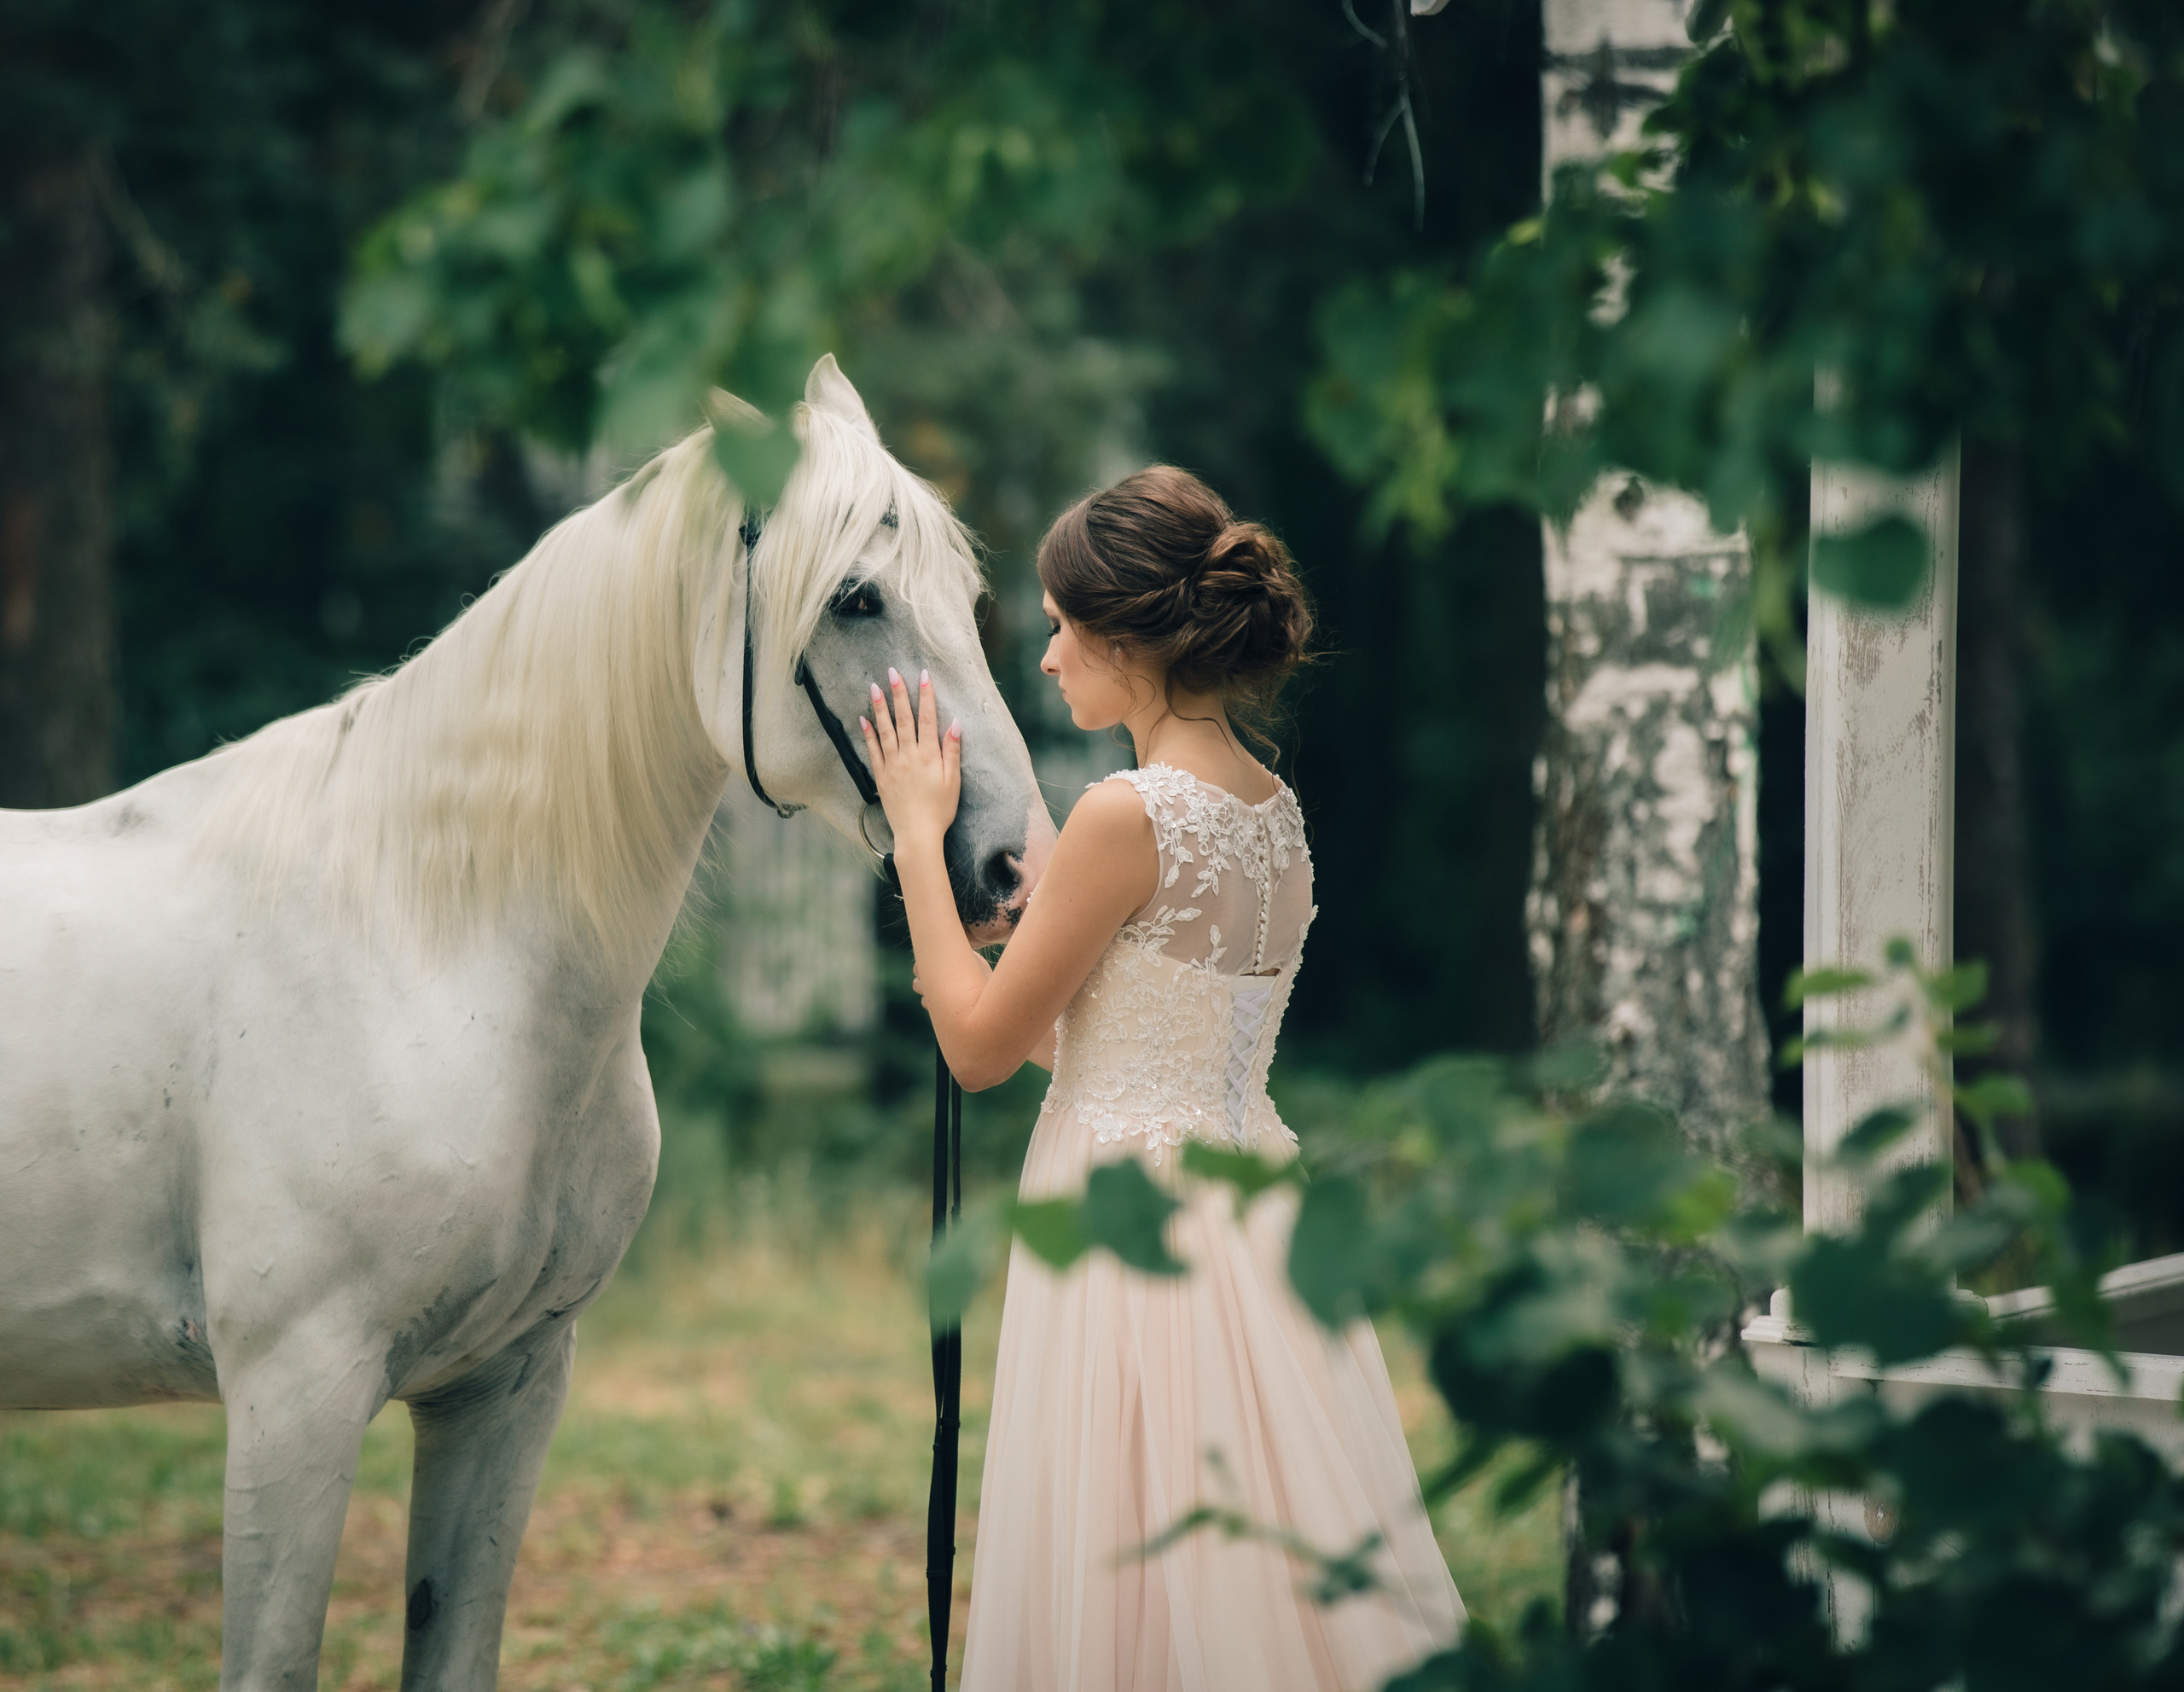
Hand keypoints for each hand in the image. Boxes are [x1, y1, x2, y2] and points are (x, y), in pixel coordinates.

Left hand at [861, 666, 960, 848]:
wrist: (917, 835)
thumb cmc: (940, 810)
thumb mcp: (953, 781)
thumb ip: (952, 751)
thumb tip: (955, 723)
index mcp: (929, 755)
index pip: (928, 718)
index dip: (926, 695)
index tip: (923, 675)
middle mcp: (908, 756)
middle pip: (903, 719)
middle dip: (899, 693)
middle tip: (892, 672)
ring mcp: (892, 765)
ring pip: (885, 730)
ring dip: (880, 708)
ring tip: (874, 687)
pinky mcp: (881, 776)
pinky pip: (873, 751)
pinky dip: (868, 734)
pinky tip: (863, 720)